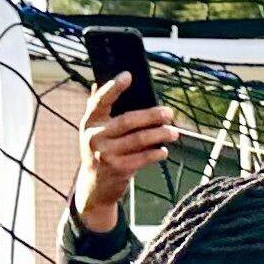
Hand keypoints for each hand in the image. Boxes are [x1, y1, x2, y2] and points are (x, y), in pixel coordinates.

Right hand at [73, 75, 177, 234]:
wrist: (94, 188)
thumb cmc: (100, 152)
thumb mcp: (94, 131)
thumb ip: (98, 108)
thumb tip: (100, 81)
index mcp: (89, 122)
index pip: (100, 101)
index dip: (113, 87)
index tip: (128, 75)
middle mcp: (95, 137)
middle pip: (127, 121)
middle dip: (152, 116)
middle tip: (170, 113)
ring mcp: (106, 154)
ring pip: (139, 140)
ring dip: (160, 135)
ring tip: (174, 132)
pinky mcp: (118, 169)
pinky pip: (143, 158)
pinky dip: (156, 153)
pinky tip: (164, 150)